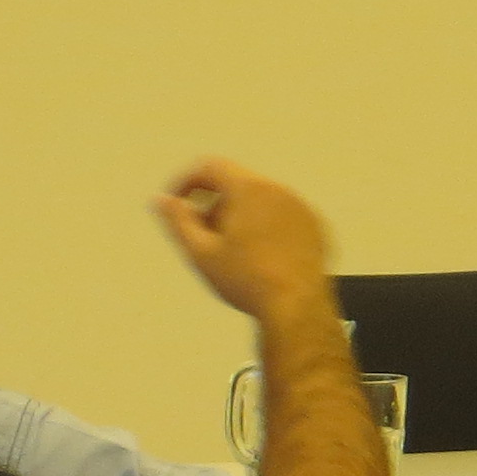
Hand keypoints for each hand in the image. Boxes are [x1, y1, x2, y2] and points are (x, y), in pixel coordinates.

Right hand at [151, 157, 330, 322]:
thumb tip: (161, 200)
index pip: (211, 167)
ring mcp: (300, 207)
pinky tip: (261, 259)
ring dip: (240, 217)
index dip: (186, 182)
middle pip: (236, 184)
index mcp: (249, 189)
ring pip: (260, 200)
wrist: (297, 308)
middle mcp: (278, 190)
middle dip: (214, 205)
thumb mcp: (201, 253)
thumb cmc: (247, 281)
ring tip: (232, 253)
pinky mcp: (315, 227)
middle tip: (203, 237)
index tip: (177, 204)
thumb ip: (178, 221)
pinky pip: (282, 216)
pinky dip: (265, 227)